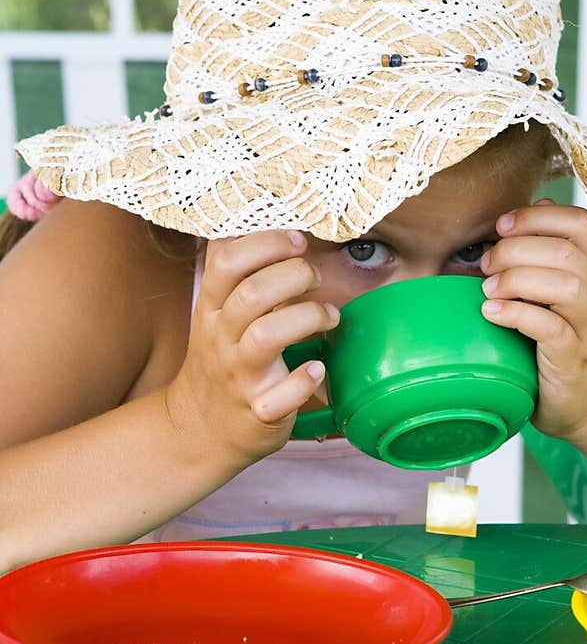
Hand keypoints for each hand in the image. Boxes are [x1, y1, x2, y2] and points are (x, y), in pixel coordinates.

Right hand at [166, 230, 338, 466]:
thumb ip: (237, 270)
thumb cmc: (221, 359)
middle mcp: (221, 338)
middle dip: (294, 275)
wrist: (199, 428)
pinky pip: (281, 396)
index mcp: (212, 307)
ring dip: (307, 318)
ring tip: (330, 317)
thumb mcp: (215, 312)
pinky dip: (304, 381)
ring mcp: (239, 376)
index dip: (266, 243)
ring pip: (266, 337)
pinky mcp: (259, 411)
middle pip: (252, 294)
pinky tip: (317, 369)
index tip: (298, 239)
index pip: (227, 261)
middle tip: (317, 278)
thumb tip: (260, 215)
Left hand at [479, 201, 586, 442]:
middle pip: (566, 250)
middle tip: (486, 265)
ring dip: (517, 280)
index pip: (579, 223)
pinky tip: (492, 314)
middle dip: (516, 248)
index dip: (538, 216)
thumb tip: (513, 220)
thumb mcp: (553, 294)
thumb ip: (540, 258)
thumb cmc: (559, 341)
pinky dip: (517, 314)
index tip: (501, 226)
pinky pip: (552, 328)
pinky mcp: (574, 357)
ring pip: (566, 285)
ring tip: (489, 291)